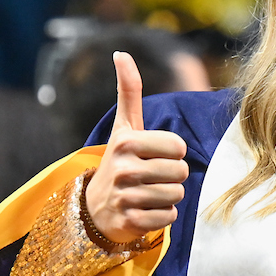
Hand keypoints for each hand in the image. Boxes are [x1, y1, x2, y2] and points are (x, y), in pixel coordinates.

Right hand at [84, 52, 188, 243]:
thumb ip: (129, 90)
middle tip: (153, 177)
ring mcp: (124, 197)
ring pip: (176, 196)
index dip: (173, 153)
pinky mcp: (129, 222)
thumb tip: (121, 53)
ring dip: (169, 197)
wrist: (95, 207)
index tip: (155, 155)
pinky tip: (146, 210)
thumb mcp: (124, 126)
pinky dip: (163, 217)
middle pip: (180, 172)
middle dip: (173, 176)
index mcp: (127, 142)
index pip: (178, 147)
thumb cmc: (121, 160)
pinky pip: (168, 218)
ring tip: (149, 193)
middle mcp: (123, 169)